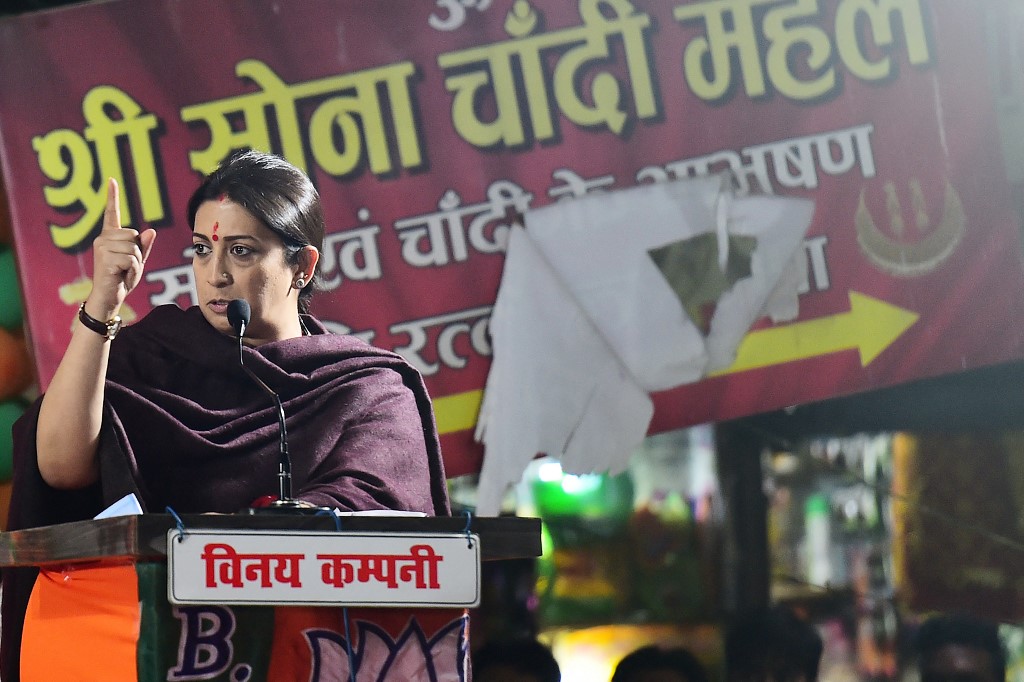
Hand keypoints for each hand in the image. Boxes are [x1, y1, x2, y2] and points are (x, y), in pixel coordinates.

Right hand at [85, 178, 156, 320]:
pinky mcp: (105, 259)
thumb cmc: (121, 279)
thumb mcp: (137, 261)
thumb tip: (151, 230)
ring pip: (134, 248)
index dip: (112, 197)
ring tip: (124, 271)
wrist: (109, 298)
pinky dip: (133, 270)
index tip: (111, 180)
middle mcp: (103, 239)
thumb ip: (144, 247)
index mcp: (110, 237)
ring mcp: (102, 248)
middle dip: (138, 253)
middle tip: (127, 266)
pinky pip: (131, 259)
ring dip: (136, 263)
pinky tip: (122, 276)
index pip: (112, 214)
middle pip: (134, 236)